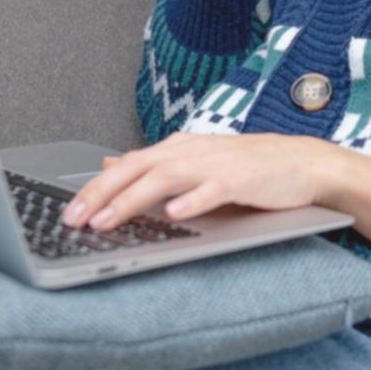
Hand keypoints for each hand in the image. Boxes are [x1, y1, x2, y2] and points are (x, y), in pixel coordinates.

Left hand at [61, 132, 330, 231]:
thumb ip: (154, 164)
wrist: (302, 163)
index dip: (94, 188)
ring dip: (132, 200)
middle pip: (136, 169)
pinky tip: (175, 215)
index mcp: (177, 149)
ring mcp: (215, 164)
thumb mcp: (194, 161)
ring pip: (164, 178)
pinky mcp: (240, 179)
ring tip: (108, 221)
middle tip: (74, 219)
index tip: (68, 211)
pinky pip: (212, 190)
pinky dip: (192, 201)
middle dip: (101, 194)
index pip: (126, 166)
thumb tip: (112, 163)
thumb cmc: (248, 167)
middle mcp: (190, 151)